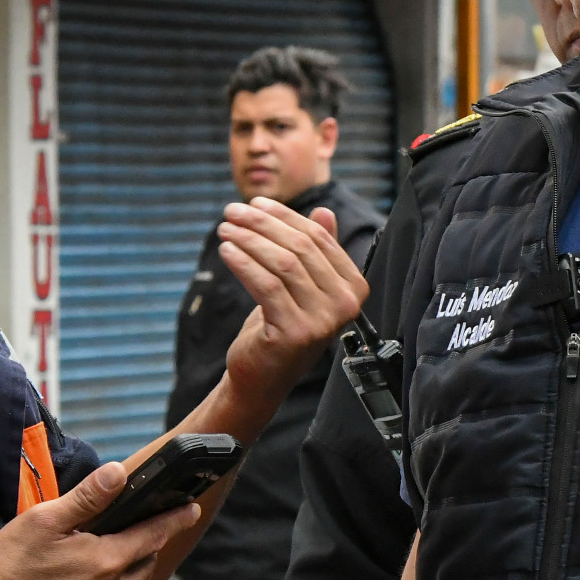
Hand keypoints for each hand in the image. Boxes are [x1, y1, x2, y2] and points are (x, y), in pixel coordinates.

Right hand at [0, 461, 195, 579]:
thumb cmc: (6, 562)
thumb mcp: (44, 519)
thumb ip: (88, 497)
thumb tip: (120, 472)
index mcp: (106, 559)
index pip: (154, 534)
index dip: (175, 518)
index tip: (190, 508)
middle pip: (145, 562)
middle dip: (147, 544)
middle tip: (138, 531)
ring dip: (132, 574)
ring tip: (115, 562)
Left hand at [218, 200, 368, 407]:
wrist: (263, 377)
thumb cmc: (282, 326)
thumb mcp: (302, 287)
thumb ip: (318, 253)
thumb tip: (325, 212)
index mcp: (354, 288)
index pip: (319, 239)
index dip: (286, 216)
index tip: (256, 203)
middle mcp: (346, 305)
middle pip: (300, 248)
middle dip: (262, 224)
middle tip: (232, 212)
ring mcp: (323, 321)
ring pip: (283, 264)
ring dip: (248, 241)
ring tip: (225, 229)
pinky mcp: (296, 333)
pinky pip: (267, 286)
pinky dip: (243, 264)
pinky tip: (225, 251)